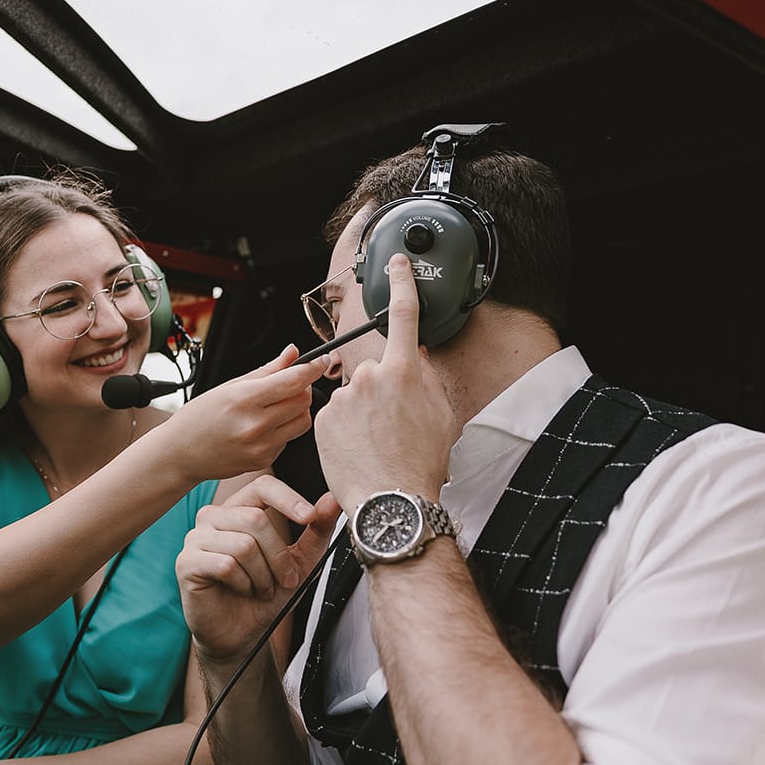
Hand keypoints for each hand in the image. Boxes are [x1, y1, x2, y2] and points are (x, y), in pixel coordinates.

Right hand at [158, 344, 331, 482]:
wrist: (181, 454)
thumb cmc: (199, 417)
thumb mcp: (229, 386)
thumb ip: (267, 370)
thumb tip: (293, 353)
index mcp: (243, 399)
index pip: (293, 381)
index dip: (314, 368)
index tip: (322, 361)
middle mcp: (254, 425)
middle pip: (304, 400)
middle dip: (303, 388)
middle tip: (288, 384)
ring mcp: (261, 446)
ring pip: (303, 421)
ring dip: (298, 409)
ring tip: (276, 406)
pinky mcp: (264, 460)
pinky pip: (289, 438)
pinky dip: (284, 428)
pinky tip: (264, 427)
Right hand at [177, 477, 340, 666]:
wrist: (242, 634)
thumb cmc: (265, 595)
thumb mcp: (300, 562)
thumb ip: (315, 530)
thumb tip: (332, 500)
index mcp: (239, 509)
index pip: (262, 486)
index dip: (288, 498)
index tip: (309, 517)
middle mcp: (213, 517)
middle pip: (256, 519)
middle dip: (279, 556)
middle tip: (284, 580)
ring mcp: (196, 539)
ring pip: (243, 544)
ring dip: (263, 575)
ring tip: (261, 589)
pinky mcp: (186, 563)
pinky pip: (226, 565)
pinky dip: (244, 584)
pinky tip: (242, 591)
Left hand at [313, 253, 458, 512]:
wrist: (390, 501)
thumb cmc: (419, 464)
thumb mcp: (440, 415)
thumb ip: (426, 379)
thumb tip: (414, 359)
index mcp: (403, 371)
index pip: (403, 314)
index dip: (402, 282)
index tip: (396, 262)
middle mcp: (370, 377)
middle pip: (376, 371)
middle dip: (383, 390)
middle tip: (395, 424)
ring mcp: (343, 397)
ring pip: (354, 396)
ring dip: (363, 412)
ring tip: (377, 444)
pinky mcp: (323, 418)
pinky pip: (336, 415)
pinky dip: (345, 429)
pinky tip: (359, 450)